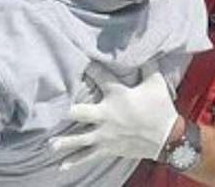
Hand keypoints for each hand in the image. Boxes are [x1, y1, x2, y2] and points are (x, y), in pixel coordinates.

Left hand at [48, 65, 180, 169]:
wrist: (169, 138)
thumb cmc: (161, 108)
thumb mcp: (156, 83)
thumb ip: (147, 66)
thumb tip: (145, 48)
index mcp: (117, 96)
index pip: (99, 76)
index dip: (88, 67)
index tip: (76, 59)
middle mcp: (108, 115)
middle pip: (81, 112)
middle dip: (64, 111)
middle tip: (45, 110)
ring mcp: (106, 135)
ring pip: (80, 139)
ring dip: (64, 142)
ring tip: (48, 144)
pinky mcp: (108, 148)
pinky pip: (89, 156)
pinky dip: (75, 162)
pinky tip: (61, 167)